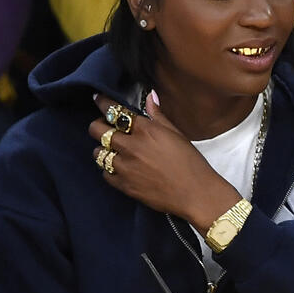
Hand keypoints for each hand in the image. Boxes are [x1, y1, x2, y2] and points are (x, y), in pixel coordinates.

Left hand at [90, 93, 239, 227]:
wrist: (196, 195)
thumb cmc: (192, 164)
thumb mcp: (178, 135)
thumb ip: (158, 116)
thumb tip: (150, 97)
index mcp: (147, 131)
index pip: (115, 111)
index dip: (103, 103)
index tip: (98, 99)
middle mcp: (132, 146)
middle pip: (97, 130)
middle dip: (98, 126)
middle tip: (104, 128)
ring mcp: (125, 167)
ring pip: (98, 153)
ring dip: (104, 150)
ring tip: (114, 152)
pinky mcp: (124, 185)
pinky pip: (105, 174)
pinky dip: (110, 170)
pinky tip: (121, 169)